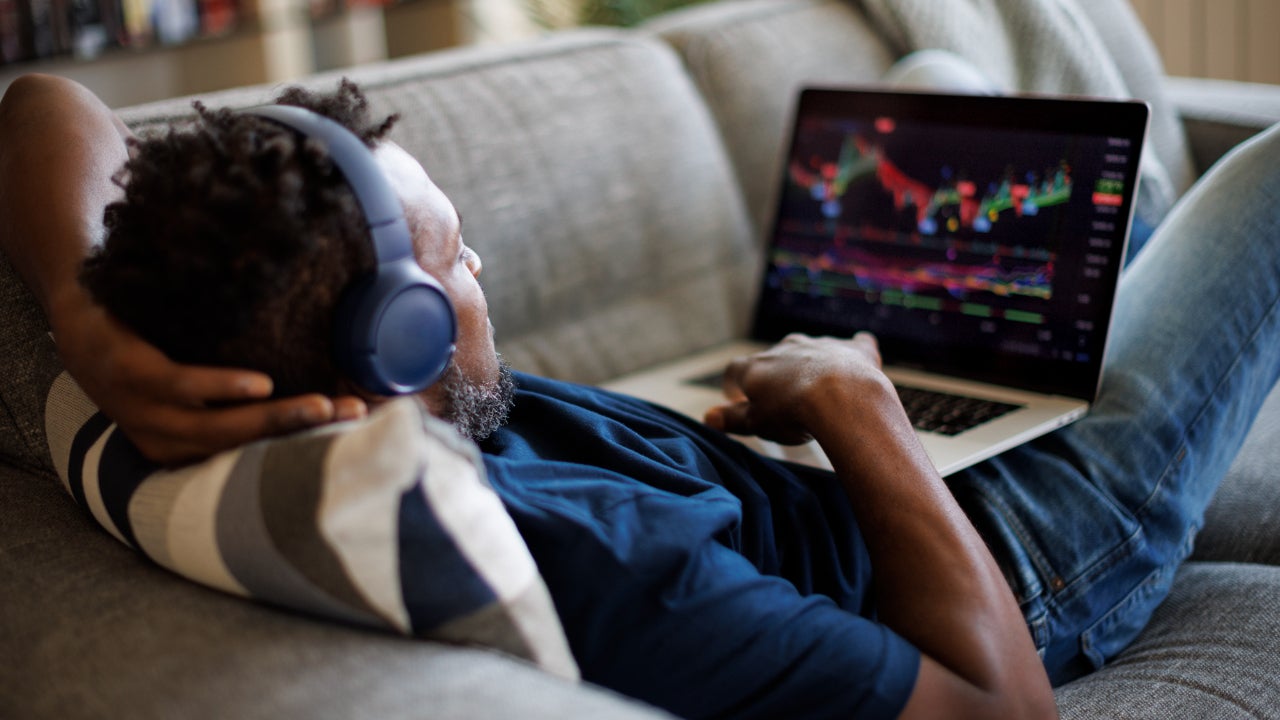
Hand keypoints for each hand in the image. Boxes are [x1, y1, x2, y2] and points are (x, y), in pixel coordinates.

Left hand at [50, 295, 366, 465]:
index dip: (307, 446)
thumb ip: (240, 392)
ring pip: (217, 426)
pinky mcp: (128, 373)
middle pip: (242, 447)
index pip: (251, 457)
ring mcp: (142, 411)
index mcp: (182, 449)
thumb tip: (315, 381)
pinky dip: (222, 387)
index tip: (359, 429)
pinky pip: (180, 386)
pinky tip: (260, 384)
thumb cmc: (150, 346)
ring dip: (275, 417)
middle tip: (352, 421)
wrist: (78, 306)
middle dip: (303, 436)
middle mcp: (163, 441)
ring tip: (321, 407)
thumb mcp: (192, 379)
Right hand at [703, 332, 895, 444]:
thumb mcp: (757, 423)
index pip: (735, 370)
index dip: (733, 384)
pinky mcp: (854, 349)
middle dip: (777, 374)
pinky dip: (854, 351)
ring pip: (812, 350)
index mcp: (757, 366)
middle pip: (775, 358)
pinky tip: (860, 358)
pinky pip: (855, 344)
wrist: (843, 398)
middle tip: (783, 398)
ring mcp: (821, 344)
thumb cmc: (793, 414)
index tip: (736, 395)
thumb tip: (708, 416)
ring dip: (812, 365)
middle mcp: (786, 348)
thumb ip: (733, 418)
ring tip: (820, 387)